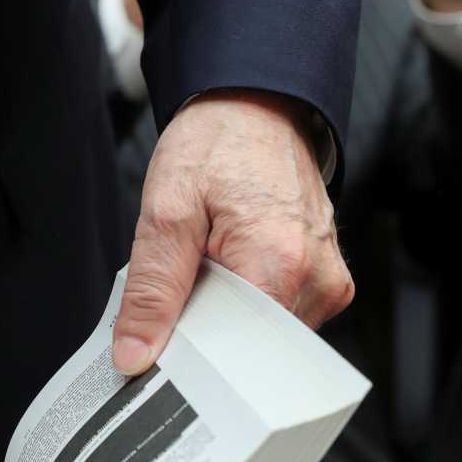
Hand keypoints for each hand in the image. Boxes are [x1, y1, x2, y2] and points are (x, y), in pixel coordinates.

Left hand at [111, 89, 353, 374]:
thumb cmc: (216, 146)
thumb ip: (151, 291)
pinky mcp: (325, 278)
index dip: (189, 353)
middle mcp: (316, 279)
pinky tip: (228, 271)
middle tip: (179, 291)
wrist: (255, 107)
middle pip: (249, 349)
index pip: (233, 353)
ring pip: (261, 335)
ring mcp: (327, 280)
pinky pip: (276, 315)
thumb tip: (134, 353)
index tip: (156, 346)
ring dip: (224, 317)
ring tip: (208, 270)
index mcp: (279, 264)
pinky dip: (243, 304)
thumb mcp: (165, 213)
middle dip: (204, 334)